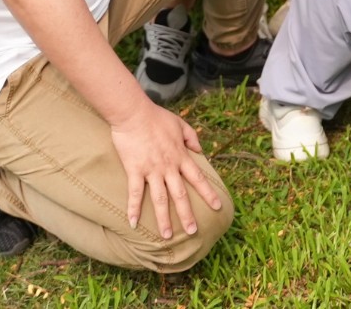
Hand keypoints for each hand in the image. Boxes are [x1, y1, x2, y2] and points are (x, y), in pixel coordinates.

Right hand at [109, 98, 222, 238]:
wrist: (134, 113)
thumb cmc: (156, 117)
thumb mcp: (180, 123)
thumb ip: (192, 137)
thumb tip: (200, 150)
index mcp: (180, 156)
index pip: (198, 178)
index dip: (208, 193)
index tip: (218, 207)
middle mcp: (168, 167)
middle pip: (181, 194)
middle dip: (188, 214)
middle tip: (193, 231)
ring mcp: (152, 170)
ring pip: (160, 199)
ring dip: (164, 218)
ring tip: (168, 236)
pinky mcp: (135, 170)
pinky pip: (135, 193)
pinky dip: (133, 209)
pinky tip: (132, 223)